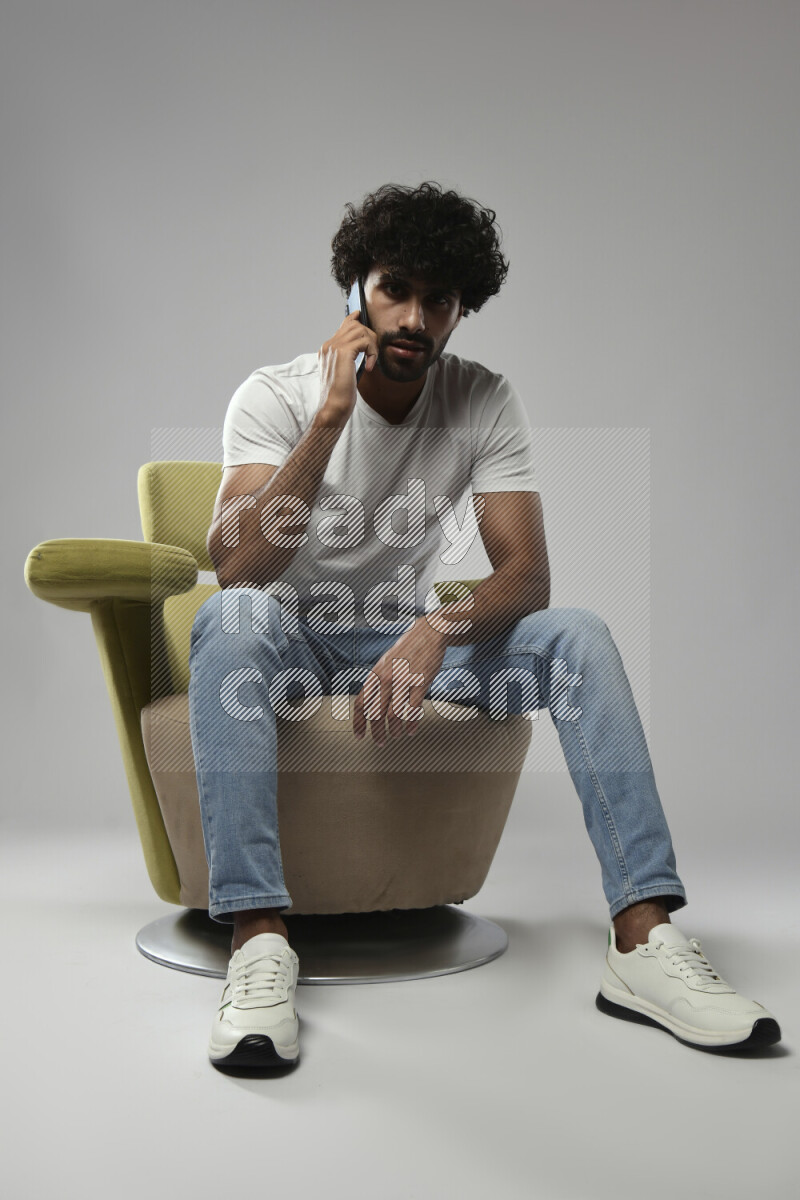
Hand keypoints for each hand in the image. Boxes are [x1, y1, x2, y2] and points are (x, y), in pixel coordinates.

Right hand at [318, 311, 378, 422]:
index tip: (359, 314)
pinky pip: (365, 341)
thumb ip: (350, 357)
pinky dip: (372, 353)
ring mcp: (334, 347)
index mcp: (327, 349)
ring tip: (371, 361)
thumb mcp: (345, 371)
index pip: (343, 326)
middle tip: (373, 353)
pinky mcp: (343, 352)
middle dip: (369, 336)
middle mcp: (328, 345)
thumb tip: (362, 346)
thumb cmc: (340, 394)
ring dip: (372, 345)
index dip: (354, 319)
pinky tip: (370, 367)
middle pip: (354, 325)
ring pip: (361, 330)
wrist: (333, 406)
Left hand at [353, 617, 446, 743]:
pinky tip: (410, 730)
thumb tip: (369, 701)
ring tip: (396, 735)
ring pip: (394, 715)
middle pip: (375, 713)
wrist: (429, 634)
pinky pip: (413, 710)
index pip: (360, 703)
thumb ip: (378, 681)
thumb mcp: (386, 662)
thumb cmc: (408, 648)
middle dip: (376, 732)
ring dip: (394, 730)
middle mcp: (387, 678)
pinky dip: (411, 724)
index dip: (358, 722)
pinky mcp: (420, 683)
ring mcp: (403, 681)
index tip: (360, 735)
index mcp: (376, 674)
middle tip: (380, 742)